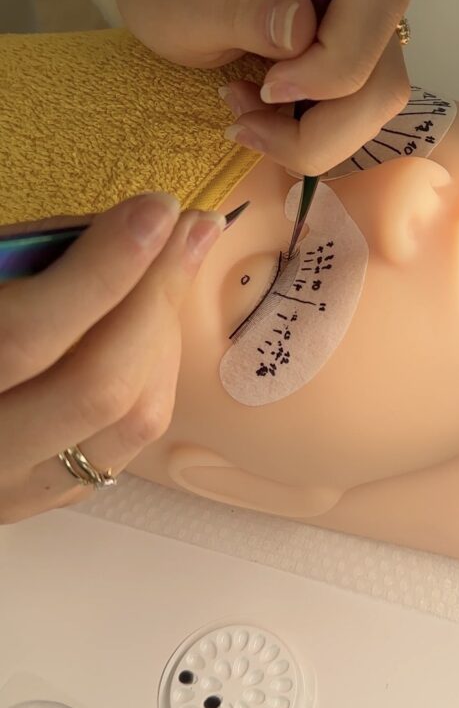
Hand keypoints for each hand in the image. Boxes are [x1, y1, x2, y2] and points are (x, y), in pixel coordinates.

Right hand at [0, 194, 223, 522]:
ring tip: (172, 270)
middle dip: (157, 299)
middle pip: (97, 388)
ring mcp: (17, 486)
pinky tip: (153, 326)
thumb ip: (34, 259)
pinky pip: (131, 437)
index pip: (27, 333)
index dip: (103, 270)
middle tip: (192, 230)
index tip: (156, 212)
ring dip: (164, 336)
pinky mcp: (52, 495)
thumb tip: (135, 229)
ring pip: (129, 420)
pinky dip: (156, 373)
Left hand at [114, 0, 411, 175]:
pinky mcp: (352, 50)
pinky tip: (263, 114)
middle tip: (248, 121)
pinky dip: (313, 132)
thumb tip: (302, 29)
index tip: (268, 87)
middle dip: (326, 121)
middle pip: (386, 64)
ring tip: (248, 120)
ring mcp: (359, 15)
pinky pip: (358, 107)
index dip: (336, 61)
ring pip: (379, 97)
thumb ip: (238, 8)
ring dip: (318, 135)